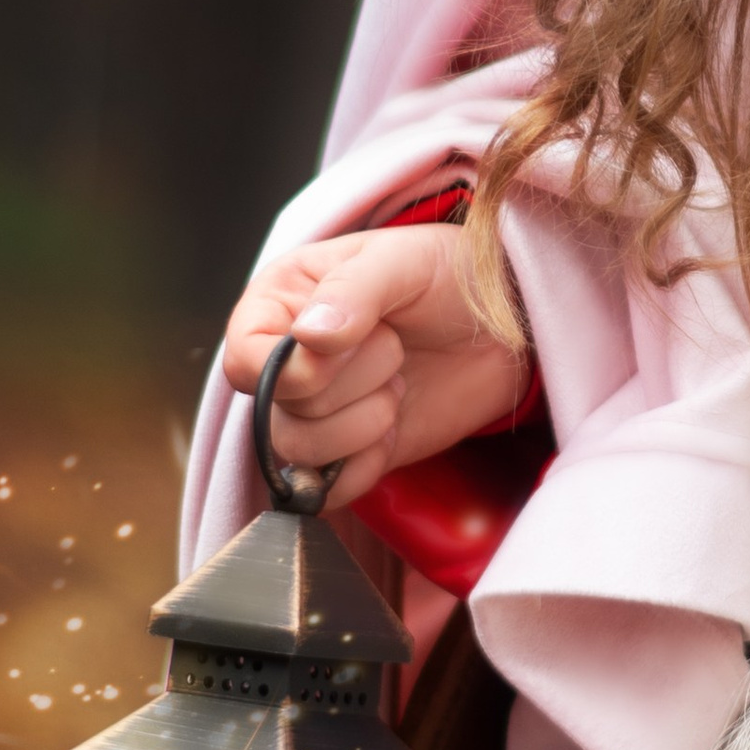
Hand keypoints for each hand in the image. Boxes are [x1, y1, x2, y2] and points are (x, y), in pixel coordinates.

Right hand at [222, 228, 530, 513]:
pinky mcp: (347, 453)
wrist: (505, 324)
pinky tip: (396, 428)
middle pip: (276, 413)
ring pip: (299, 453)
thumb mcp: (401, 261)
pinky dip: (367, 464)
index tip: (345, 343)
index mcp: (278, 304)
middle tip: (395, 347)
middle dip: (351, 384)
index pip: (244, 360)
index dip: (292, 368)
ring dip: (362, 424)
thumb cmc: (447, 275)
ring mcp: (315, 412)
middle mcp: (285, 362)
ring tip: (398, 384)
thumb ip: (351, 293)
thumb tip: (308, 337)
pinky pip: (330, 488)